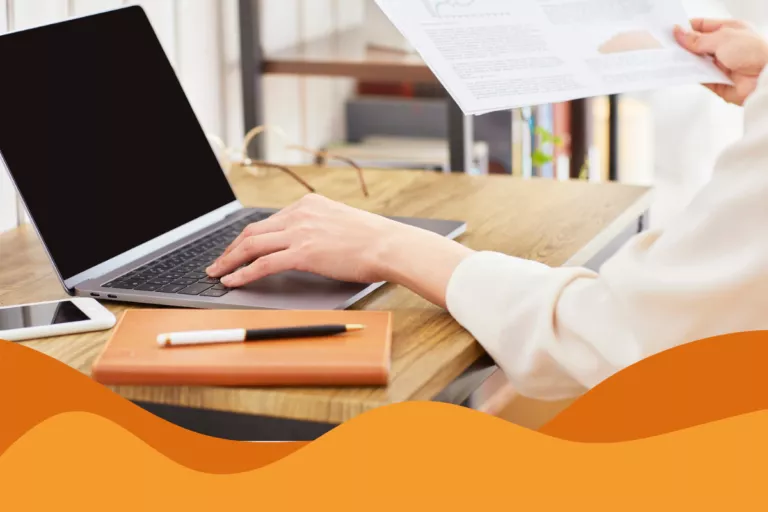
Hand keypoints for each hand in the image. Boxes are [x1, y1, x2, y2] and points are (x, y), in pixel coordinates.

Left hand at [206, 194, 473, 306]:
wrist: (389, 245)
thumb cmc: (374, 240)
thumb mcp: (342, 223)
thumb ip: (320, 227)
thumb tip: (307, 243)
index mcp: (309, 204)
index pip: (268, 221)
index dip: (247, 237)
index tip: (237, 248)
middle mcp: (300, 214)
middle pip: (253, 231)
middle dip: (231, 248)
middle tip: (218, 262)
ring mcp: (300, 232)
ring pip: (252, 245)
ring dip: (229, 261)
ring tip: (217, 273)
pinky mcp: (303, 252)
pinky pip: (263, 264)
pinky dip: (243, 273)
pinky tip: (233, 281)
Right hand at [674, 19, 767, 104]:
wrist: (764, 79)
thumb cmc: (754, 52)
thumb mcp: (722, 38)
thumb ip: (698, 39)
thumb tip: (680, 33)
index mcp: (729, 30)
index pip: (702, 26)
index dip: (686, 28)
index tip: (671, 31)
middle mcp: (725, 47)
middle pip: (697, 45)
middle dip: (683, 46)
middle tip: (667, 46)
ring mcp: (720, 64)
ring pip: (696, 62)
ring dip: (685, 61)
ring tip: (670, 59)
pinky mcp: (716, 81)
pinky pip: (698, 77)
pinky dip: (689, 75)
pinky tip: (679, 72)